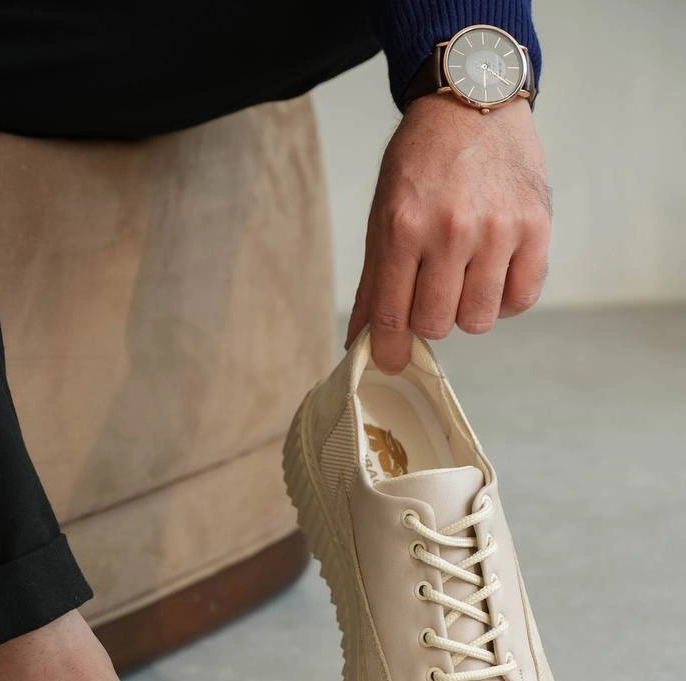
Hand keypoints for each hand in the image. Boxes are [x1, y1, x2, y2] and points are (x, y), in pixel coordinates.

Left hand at [346, 95, 550, 372]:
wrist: (473, 102)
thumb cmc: (422, 162)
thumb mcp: (384, 213)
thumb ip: (374, 281)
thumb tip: (361, 342)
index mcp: (403, 226)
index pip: (392, 314)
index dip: (390, 349)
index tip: (392, 362)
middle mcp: (450, 229)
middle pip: (437, 323)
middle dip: (429, 318)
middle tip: (432, 291)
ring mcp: (497, 229)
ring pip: (478, 319)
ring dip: (467, 310)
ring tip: (464, 278)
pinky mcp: (536, 227)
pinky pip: (520, 299)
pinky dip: (505, 299)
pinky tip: (494, 274)